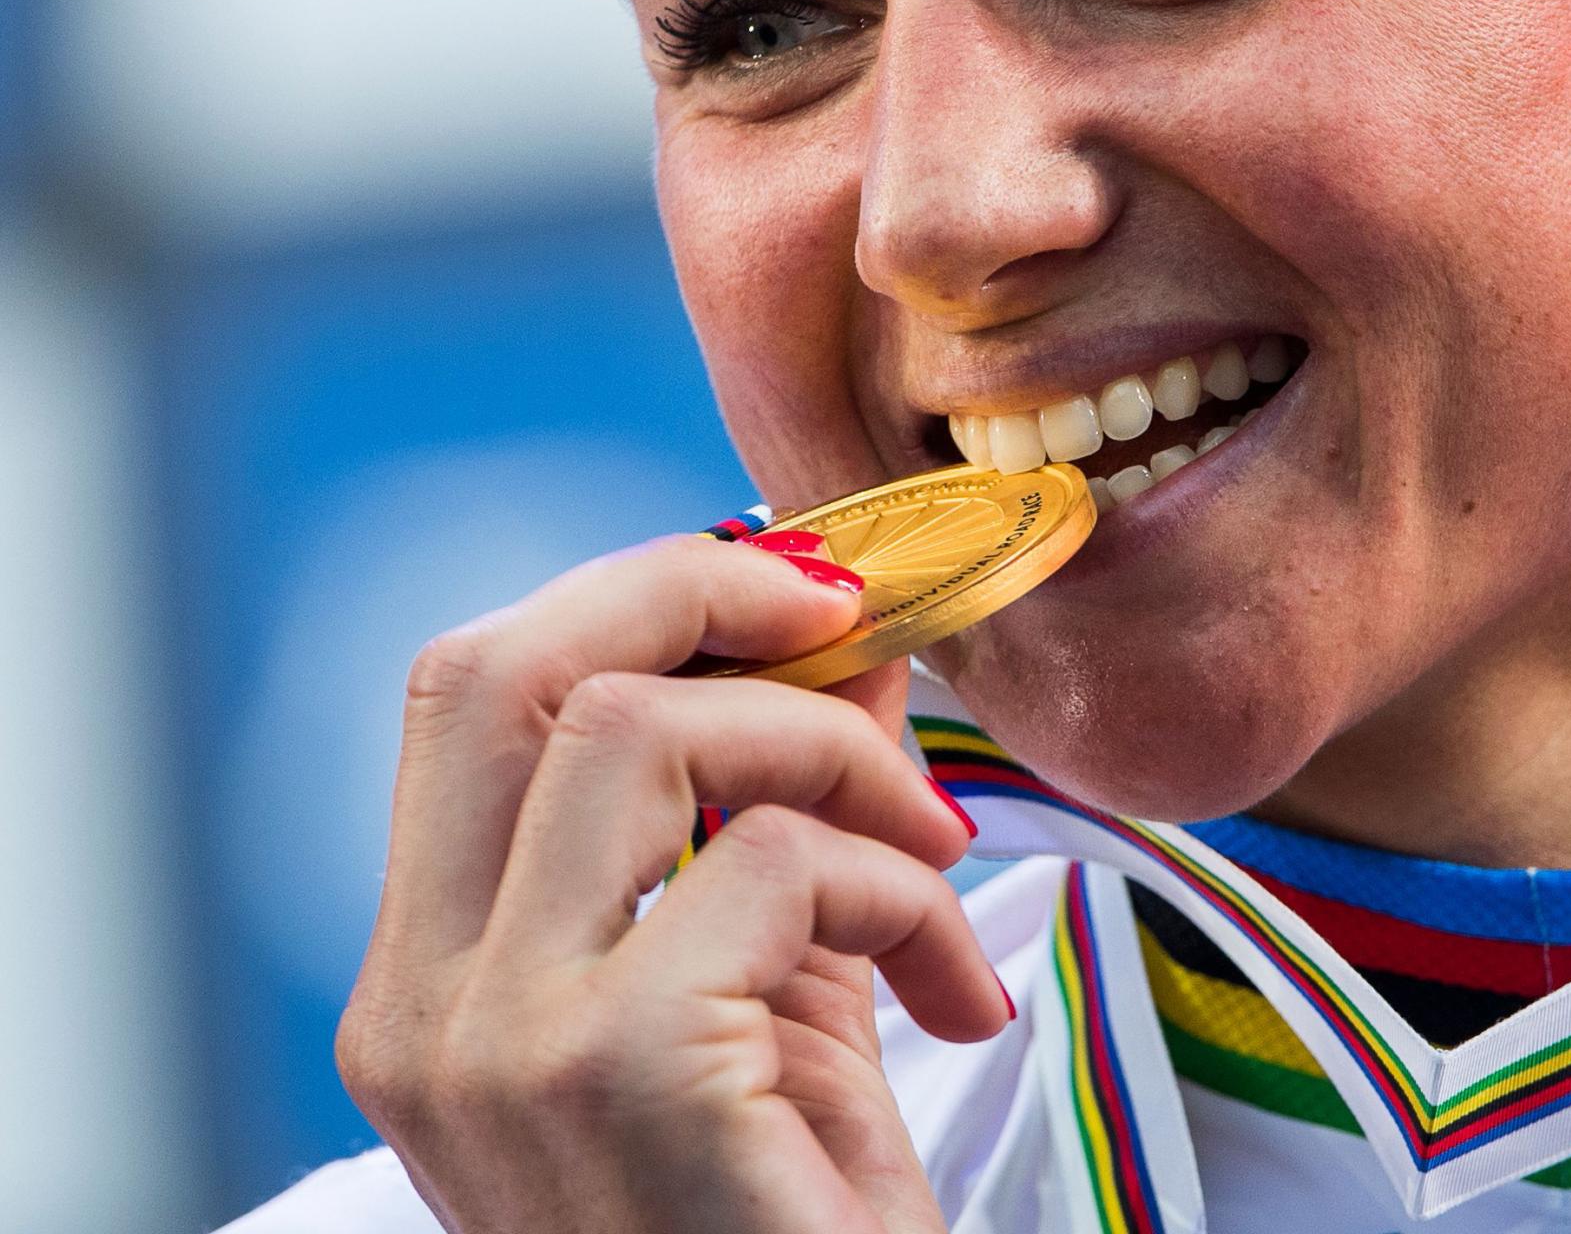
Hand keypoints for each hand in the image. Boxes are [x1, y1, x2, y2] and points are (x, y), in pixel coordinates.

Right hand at [336, 532, 1007, 1232]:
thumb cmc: (793, 1221)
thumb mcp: (779, 986)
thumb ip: (787, 812)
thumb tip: (847, 629)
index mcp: (433, 986)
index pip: (466, 695)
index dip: (632, 595)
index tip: (791, 593)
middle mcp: (425, 1013)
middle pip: (498, 667)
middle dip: (693, 589)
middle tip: (847, 614)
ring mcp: (500, 1047)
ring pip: (633, 728)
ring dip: (831, 751)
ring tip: (932, 852)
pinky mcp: (617, 1074)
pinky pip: (775, 862)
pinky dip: (899, 889)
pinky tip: (955, 997)